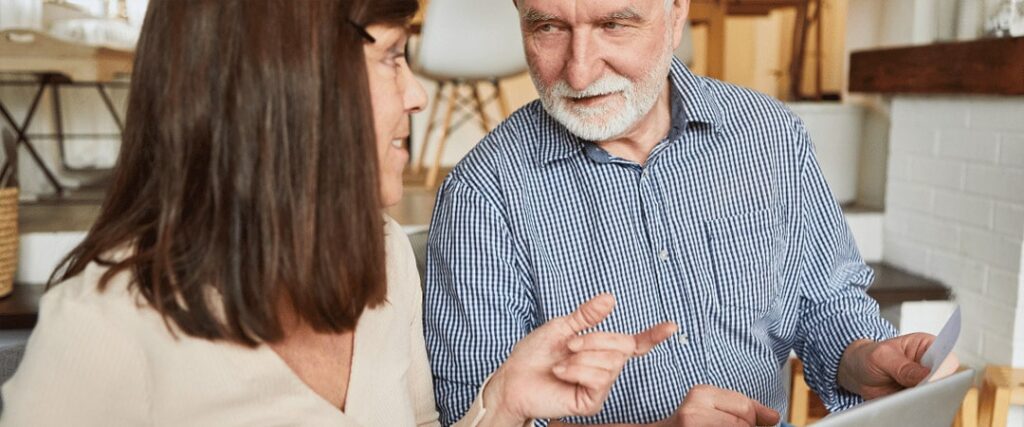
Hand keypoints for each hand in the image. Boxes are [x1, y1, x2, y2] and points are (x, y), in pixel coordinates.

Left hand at [482, 293, 676, 424]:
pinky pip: (599, 378)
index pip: (633, 344)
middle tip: (568, 345)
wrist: (513, 379)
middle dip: (594, 340)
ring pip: (611, 362)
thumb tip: (610, 298)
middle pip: (622, 346)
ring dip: (581, 356)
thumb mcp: (561, 327)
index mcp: (599, 350)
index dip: (653, 336)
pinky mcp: (592, 402)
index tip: (672, 326)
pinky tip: (561, 373)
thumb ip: (587, 315)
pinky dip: (577, 370)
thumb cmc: (534, 355)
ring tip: (562, 361)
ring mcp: (600, 387)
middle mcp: (604, 368)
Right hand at [656, 384, 779, 426]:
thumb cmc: (688, 426)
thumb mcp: (714, 411)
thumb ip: (744, 410)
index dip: (754, 421)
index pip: (746, 407)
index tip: (753, 425)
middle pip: (743, 420)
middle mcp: (695, 406)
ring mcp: (690, 421)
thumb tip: (774, 417)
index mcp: (703, 393)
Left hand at [838, 333, 959, 399]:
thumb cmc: (871, 356)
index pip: (947, 359)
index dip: (943, 371)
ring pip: (935, 394)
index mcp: (927, 346)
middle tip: (916, 391)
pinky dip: (914, 406)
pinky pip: (922, 404)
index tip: (930, 380)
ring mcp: (925, 382)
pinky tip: (902, 402)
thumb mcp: (882, 357)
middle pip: (945, 380)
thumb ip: (903, 366)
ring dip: (922, 398)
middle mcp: (930, 365)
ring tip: (903, 395)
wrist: (857, 372)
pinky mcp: (918, 396)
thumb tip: (925, 375)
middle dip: (933, 387)